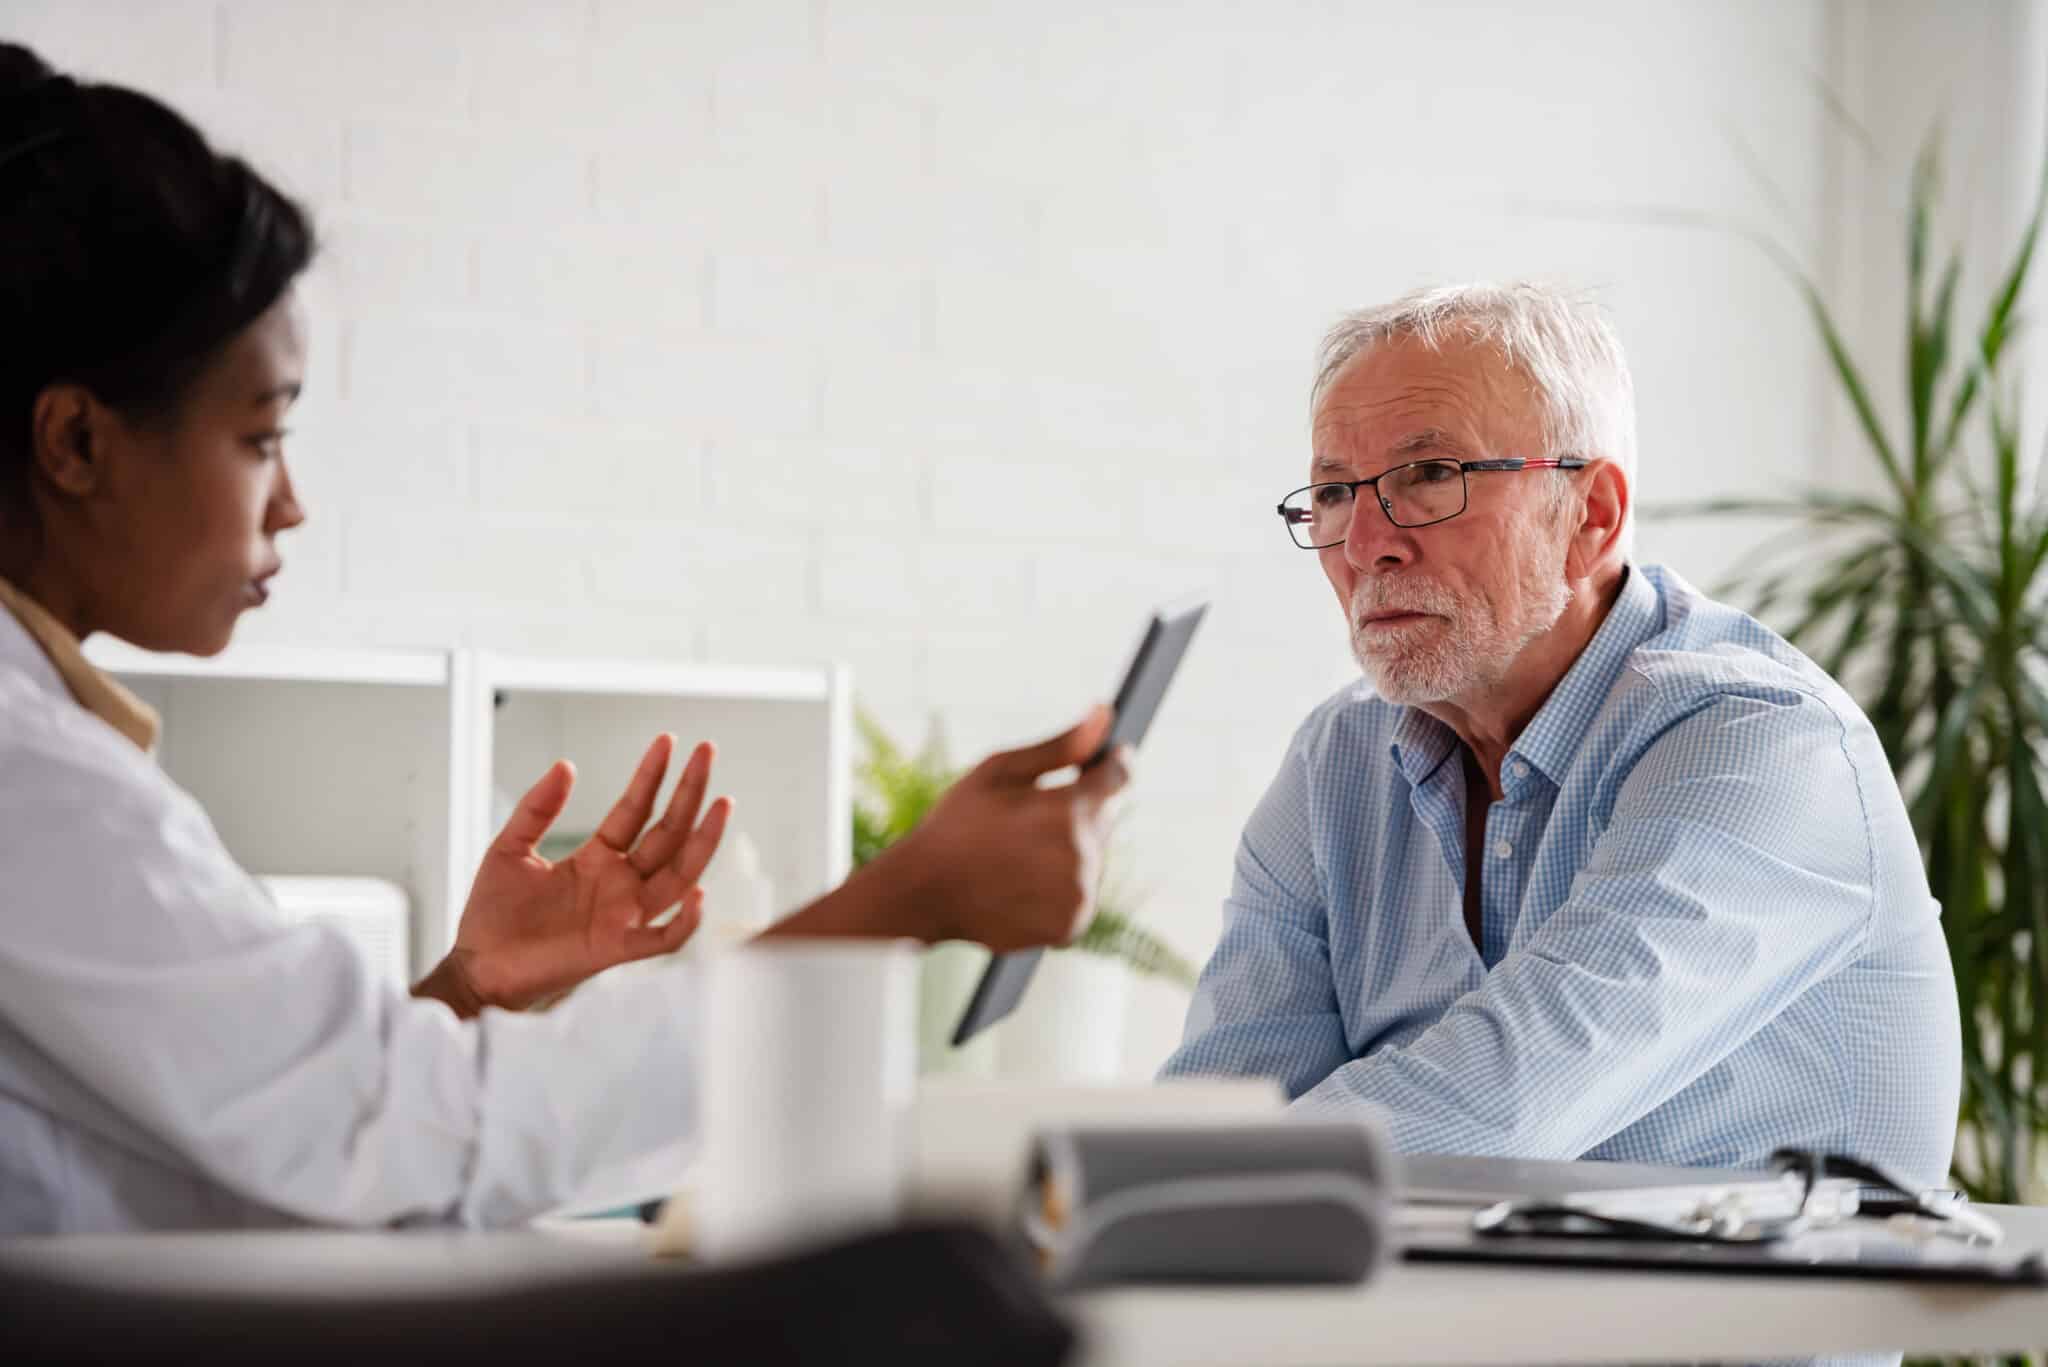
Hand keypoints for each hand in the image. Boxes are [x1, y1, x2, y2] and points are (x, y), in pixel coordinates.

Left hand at [440, 735, 731, 1010]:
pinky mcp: (616, 948)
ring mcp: (623, 914)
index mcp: (597, 859)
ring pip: (679, 876)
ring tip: (722, 805)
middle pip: (667, 833)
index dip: (650, 776)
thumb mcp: (509, 847)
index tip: (667, 740)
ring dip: (703, 842)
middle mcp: (619, 883)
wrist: (477, 966)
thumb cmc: (492, 913)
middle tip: (707, 752)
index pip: (635, 810)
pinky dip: (686, 921)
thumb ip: (537, 808)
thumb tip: (567, 765)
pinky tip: (699, 893)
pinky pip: (664, 938)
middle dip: (689, 793)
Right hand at [877, 706, 1129, 949]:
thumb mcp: (1000, 771)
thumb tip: (1105, 714)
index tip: (1104, 761)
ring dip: (1069, 850)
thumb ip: (1061, 746)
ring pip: (1093, 857)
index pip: (1120, 776)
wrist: (923, 893)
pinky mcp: (1072, 924)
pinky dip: (1060, 886)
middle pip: (1104, 818)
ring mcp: (1078, 895)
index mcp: (1067, 811)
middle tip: (1026, 818)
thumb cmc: (957, 823)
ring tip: (1018, 854)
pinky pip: (1080, 893)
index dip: (1113, 763)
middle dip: (1077, 810)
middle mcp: (1082, 856)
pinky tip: (1022, 882)